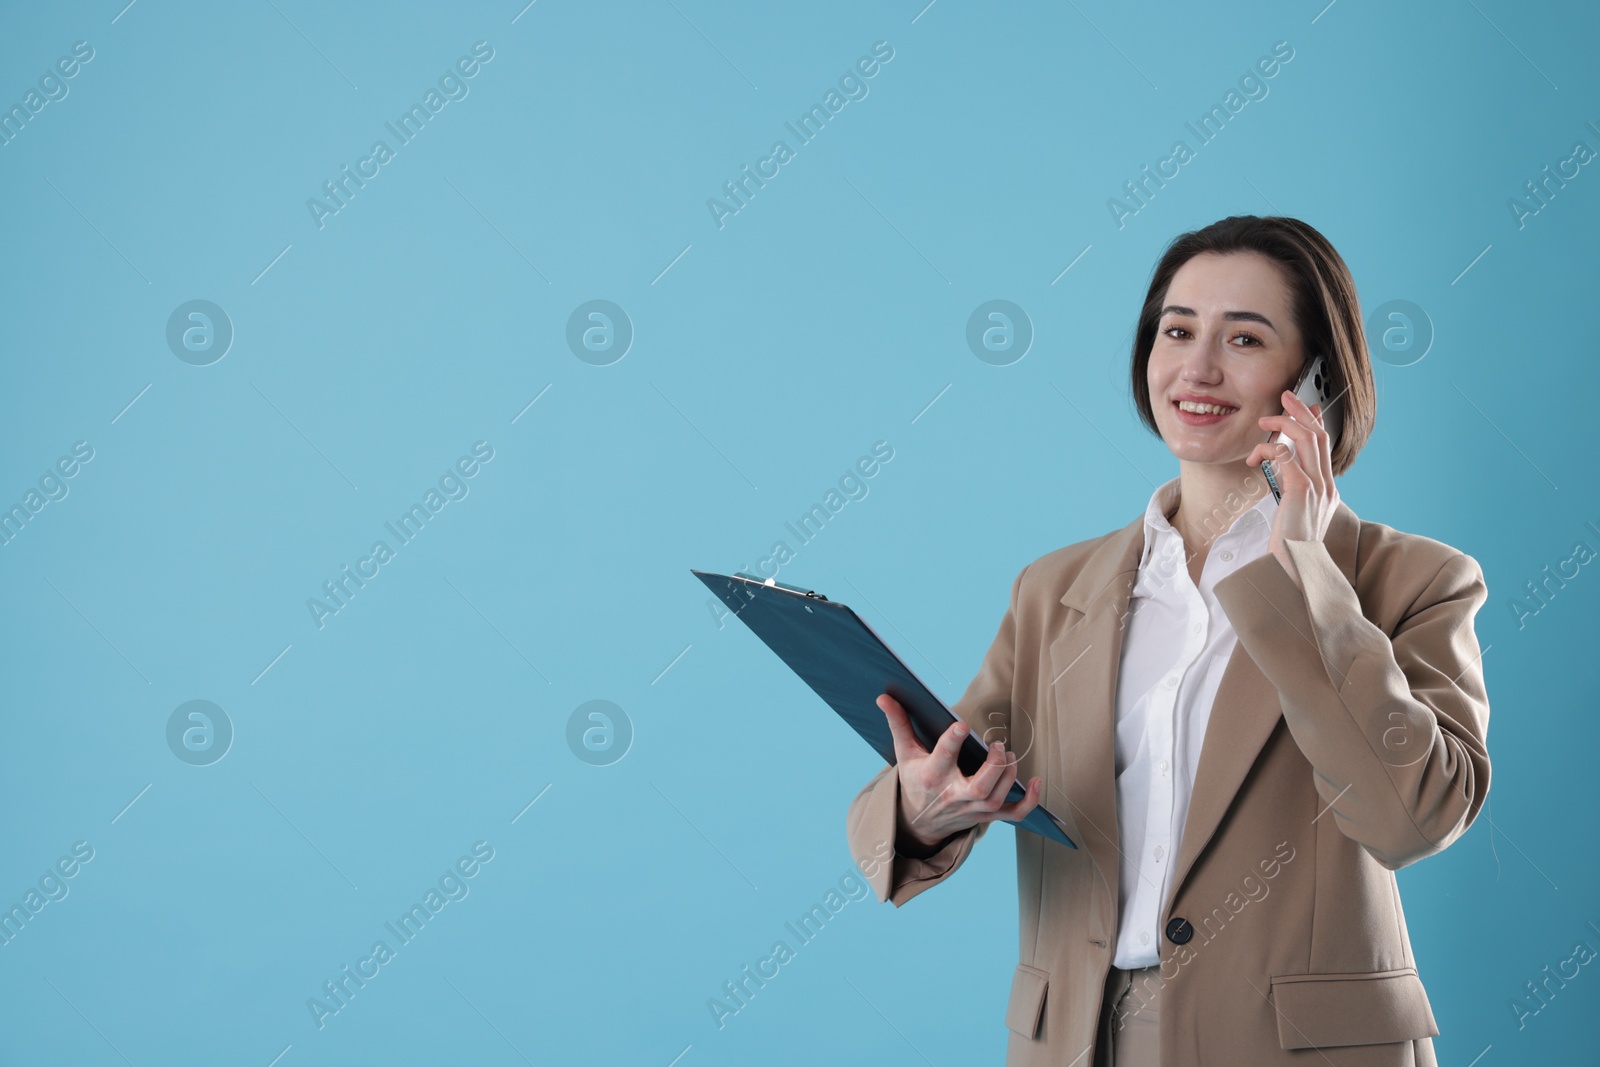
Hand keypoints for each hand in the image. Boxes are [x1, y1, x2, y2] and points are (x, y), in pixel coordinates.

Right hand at [876, 693, 1041, 850]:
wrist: (918, 821)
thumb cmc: (915, 780)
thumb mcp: (904, 753)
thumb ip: (898, 723)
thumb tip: (883, 697)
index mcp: (930, 776)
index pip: (942, 758)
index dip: (952, 741)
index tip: (963, 724)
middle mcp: (953, 796)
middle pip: (980, 788)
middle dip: (994, 766)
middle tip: (998, 746)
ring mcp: (972, 809)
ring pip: (997, 798)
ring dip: (1009, 776)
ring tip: (1008, 755)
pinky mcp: (986, 816)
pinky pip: (1013, 814)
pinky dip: (1029, 802)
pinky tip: (1037, 783)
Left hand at [1248, 388, 1338, 588]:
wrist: (1292, 571)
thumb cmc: (1288, 549)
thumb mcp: (1295, 518)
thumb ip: (1294, 496)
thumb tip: (1284, 477)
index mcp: (1327, 491)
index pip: (1325, 446)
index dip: (1314, 422)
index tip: (1302, 407)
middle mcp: (1327, 486)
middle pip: (1318, 435)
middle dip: (1300, 411)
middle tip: (1284, 397)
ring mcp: (1317, 488)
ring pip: (1306, 439)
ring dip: (1283, 424)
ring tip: (1264, 422)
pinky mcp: (1301, 490)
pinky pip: (1285, 456)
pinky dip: (1268, 449)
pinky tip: (1254, 457)